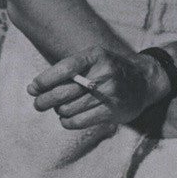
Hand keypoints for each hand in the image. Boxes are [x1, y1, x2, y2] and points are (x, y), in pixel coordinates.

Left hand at [28, 45, 172, 128]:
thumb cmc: (109, 70)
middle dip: (44, 100)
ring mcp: (110, 93)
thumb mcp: (92, 60)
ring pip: (69, 109)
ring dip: (59, 111)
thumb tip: (32, 88)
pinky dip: (67, 121)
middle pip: (64, 92)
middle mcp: (104, 73)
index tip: (34, 88)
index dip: (45, 80)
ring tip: (61, 108)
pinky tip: (68, 117)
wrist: (144, 82)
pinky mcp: (112, 111)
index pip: (65, 68)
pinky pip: (79, 121)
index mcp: (96, 56)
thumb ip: (64, 72)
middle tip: (38, 104)